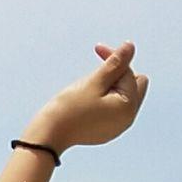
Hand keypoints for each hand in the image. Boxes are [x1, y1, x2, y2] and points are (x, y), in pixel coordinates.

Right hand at [24, 42, 148, 150]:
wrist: (48, 136)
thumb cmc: (68, 108)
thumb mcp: (93, 82)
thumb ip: (114, 63)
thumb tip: (130, 46)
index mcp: (128, 106)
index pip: (129, 72)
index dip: (114, 59)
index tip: (97, 48)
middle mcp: (128, 119)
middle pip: (134, 84)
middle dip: (118, 73)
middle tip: (96, 72)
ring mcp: (118, 127)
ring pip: (124, 96)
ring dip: (111, 86)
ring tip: (89, 88)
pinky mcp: (107, 131)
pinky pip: (114, 109)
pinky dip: (105, 99)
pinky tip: (88, 100)